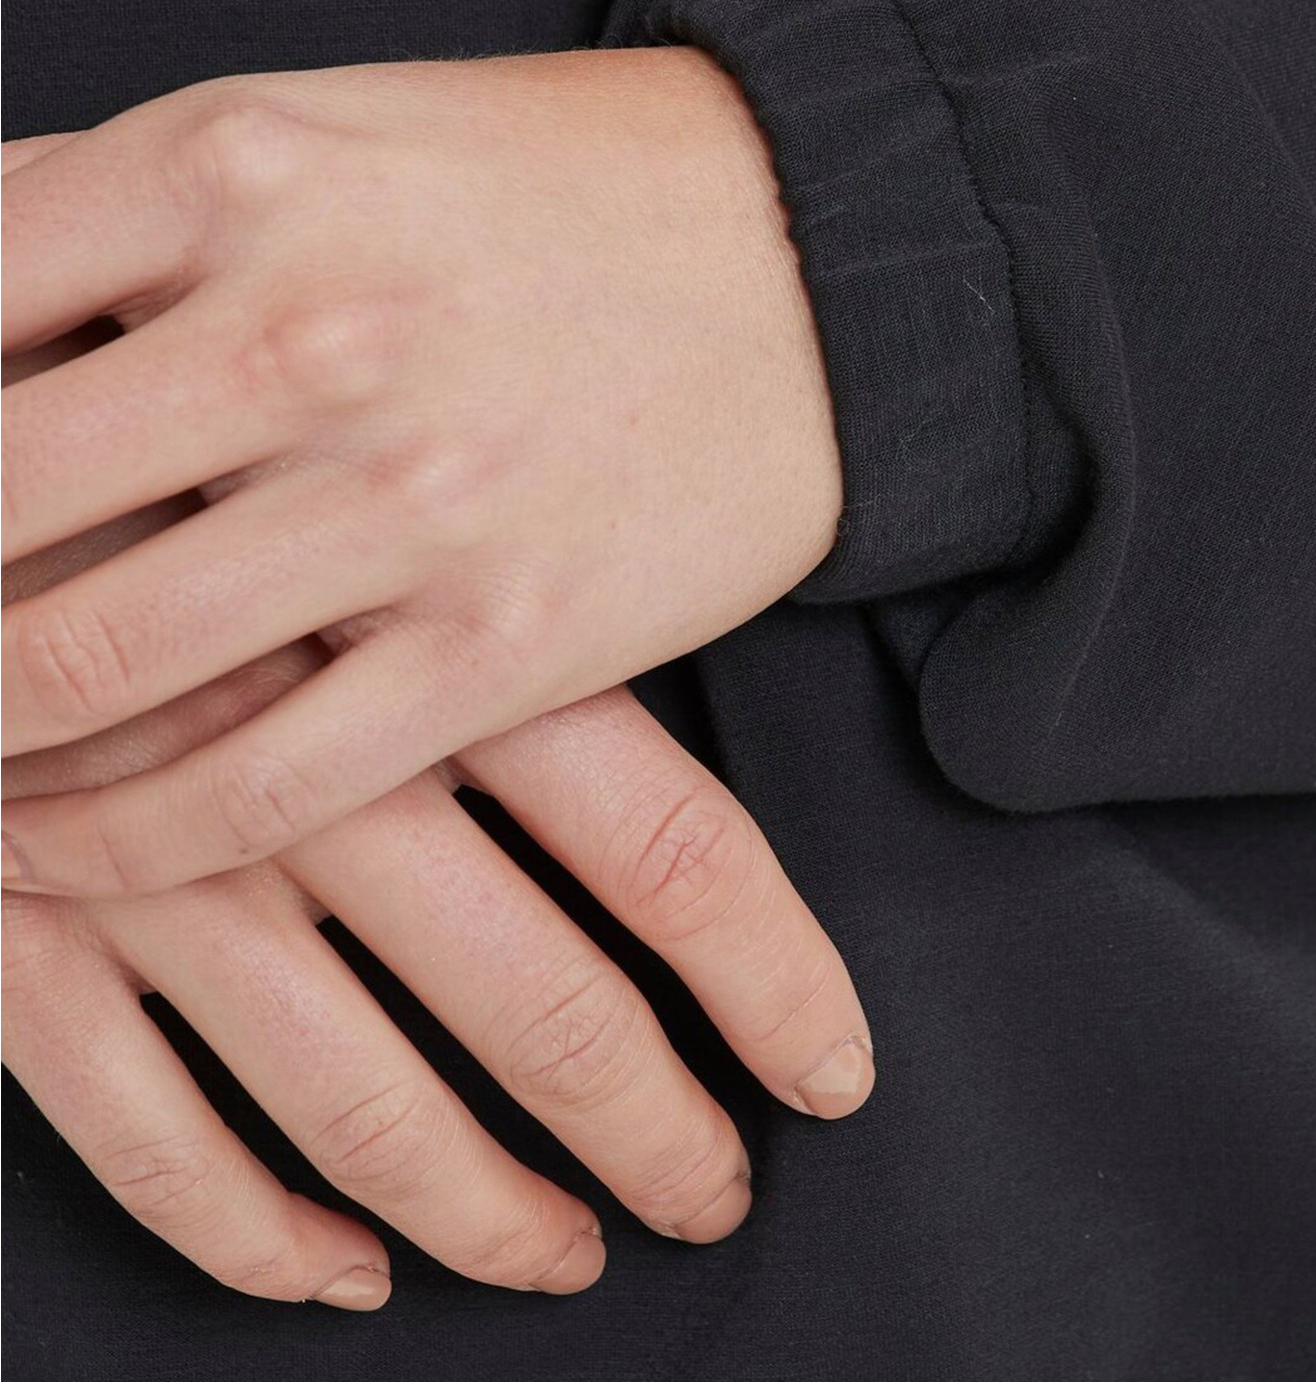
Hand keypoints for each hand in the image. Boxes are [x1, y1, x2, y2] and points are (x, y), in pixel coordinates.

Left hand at [0, 54, 841, 893]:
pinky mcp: (506, 642)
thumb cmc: (553, 181)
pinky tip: (53, 838)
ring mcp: (414, 498)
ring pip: (84, 669)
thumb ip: (112, 206)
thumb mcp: (327, 123)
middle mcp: (313, 329)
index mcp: (241, 164)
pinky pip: (252, 788)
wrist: (826, 250)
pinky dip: (110, 837)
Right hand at [3, 338, 874, 1305]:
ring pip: (365, 1109)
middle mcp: (323, 780)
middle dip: (650, 1130)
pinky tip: (331, 1266)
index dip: (767, 980)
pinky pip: (151, 1141)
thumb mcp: (349, 458)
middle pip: (546, 1008)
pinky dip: (253, 1232)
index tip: (825, 1065)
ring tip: (558, 1251)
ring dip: (481, 1211)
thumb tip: (672, 637)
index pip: (665, 846)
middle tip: (708, 1191)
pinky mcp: (26, 945)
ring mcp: (169, 878)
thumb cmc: (164, 458)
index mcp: (430, 652)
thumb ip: (493, 562)